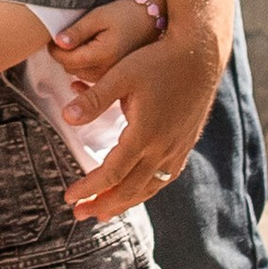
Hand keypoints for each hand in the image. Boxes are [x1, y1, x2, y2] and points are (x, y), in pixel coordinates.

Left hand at [54, 0, 161, 105]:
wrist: (151, 21)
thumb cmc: (125, 14)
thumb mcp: (99, 16)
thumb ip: (78, 30)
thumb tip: (58, 43)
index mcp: (103, 55)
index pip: (66, 59)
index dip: (54, 49)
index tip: (53, 37)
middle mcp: (108, 72)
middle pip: (71, 69)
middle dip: (64, 55)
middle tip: (67, 38)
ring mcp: (113, 78)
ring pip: (79, 75)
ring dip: (75, 62)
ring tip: (82, 43)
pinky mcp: (116, 79)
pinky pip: (90, 80)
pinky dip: (84, 68)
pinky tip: (87, 57)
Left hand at [64, 30, 213, 221]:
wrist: (201, 53)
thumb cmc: (158, 60)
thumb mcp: (121, 74)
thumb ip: (94, 99)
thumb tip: (66, 118)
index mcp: (144, 134)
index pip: (111, 173)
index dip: (88, 188)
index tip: (69, 198)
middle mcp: (163, 147)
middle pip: (130, 188)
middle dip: (104, 204)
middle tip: (80, 216)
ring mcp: (177, 147)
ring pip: (149, 186)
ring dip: (125, 202)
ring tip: (105, 212)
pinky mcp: (185, 142)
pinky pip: (165, 177)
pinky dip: (147, 189)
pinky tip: (139, 190)